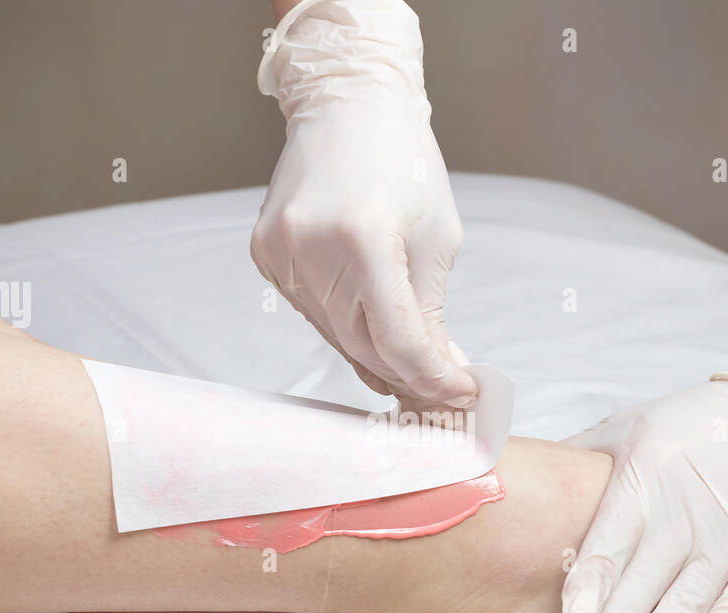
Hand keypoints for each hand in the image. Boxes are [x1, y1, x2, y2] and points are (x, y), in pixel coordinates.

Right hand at [252, 0, 476, 407]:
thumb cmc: (403, 162)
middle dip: (407, 374)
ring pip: (334, 337)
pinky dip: (343, 324)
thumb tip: (440, 373)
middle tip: (440, 388)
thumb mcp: (439, 237)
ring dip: (374, 353)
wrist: (347, 105)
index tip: (462, 392)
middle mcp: (313, 249)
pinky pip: (311, 312)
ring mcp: (281, 253)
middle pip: (363, 348)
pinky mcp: (266, 254)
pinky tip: (365, 314)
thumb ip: (433, 312)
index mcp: (364, 239)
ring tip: (409, 356)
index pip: (399, 342)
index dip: (434, 378)